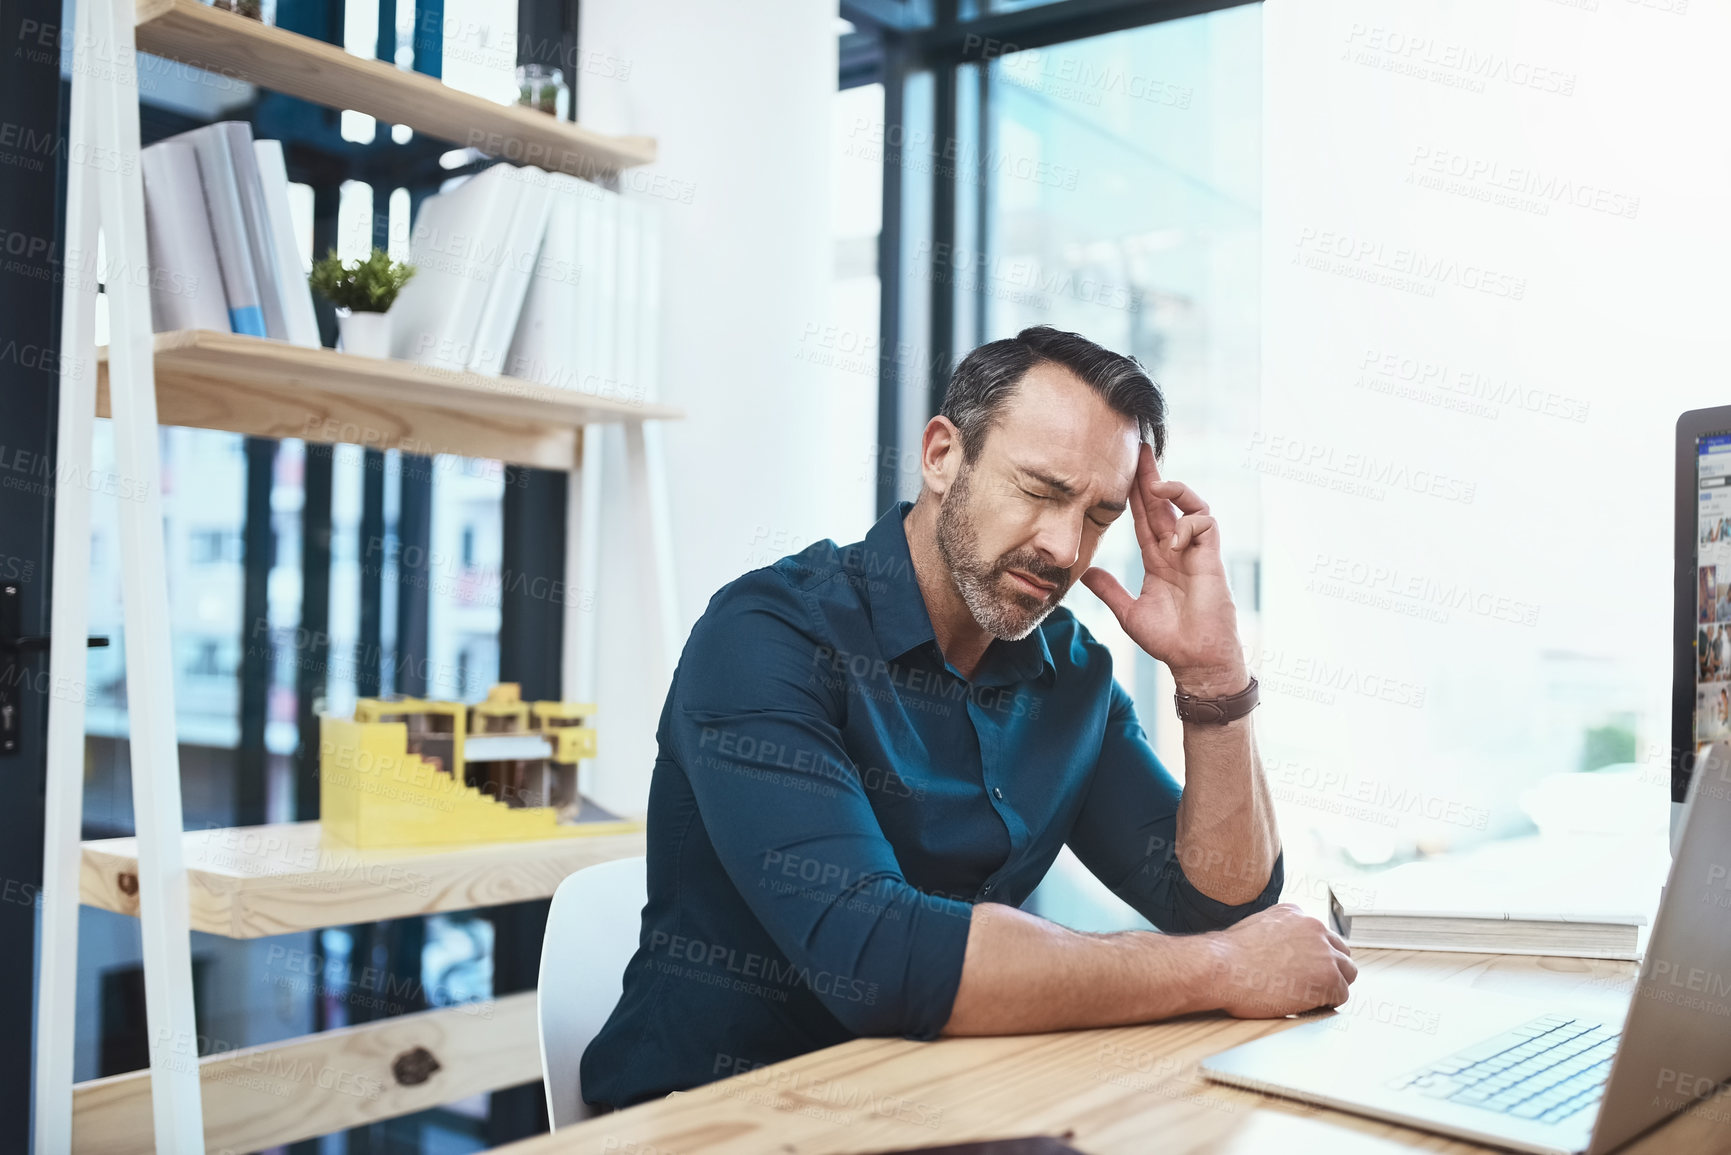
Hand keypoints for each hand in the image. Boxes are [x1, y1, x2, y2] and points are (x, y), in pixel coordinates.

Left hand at [1080, 443, 1245, 696]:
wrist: (1195, 660)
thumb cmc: (1169, 640)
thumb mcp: (1129, 612)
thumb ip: (1110, 590)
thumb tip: (1086, 574)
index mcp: (1159, 559)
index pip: (1144, 518)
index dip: (1135, 494)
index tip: (1123, 470)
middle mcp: (1178, 551)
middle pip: (1165, 504)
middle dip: (1152, 477)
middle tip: (1140, 449)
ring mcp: (1197, 553)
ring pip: (1192, 507)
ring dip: (1176, 491)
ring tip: (1157, 486)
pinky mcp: (1212, 560)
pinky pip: (1206, 526)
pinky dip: (1189, 524)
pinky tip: (1174, 539)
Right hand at [1201, 903, 1356, 1018]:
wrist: (1221, 969)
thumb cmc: (1228, 957)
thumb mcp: (1253, 929)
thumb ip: (1276, 934)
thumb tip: (1282, 952)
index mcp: (1295, 913)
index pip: (1320, 935)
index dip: (1313, 956)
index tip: (1302, 969)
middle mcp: (1314, 926)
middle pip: (1340, 951)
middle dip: (1329, 968)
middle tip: (1309, 985)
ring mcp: (1323, 951)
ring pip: (1347, 972)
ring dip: (1331, 985)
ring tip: (1309, 997)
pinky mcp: (1328, 977)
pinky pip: (1341, 994)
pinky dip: (1327, 1003)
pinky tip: (1305, 1005)